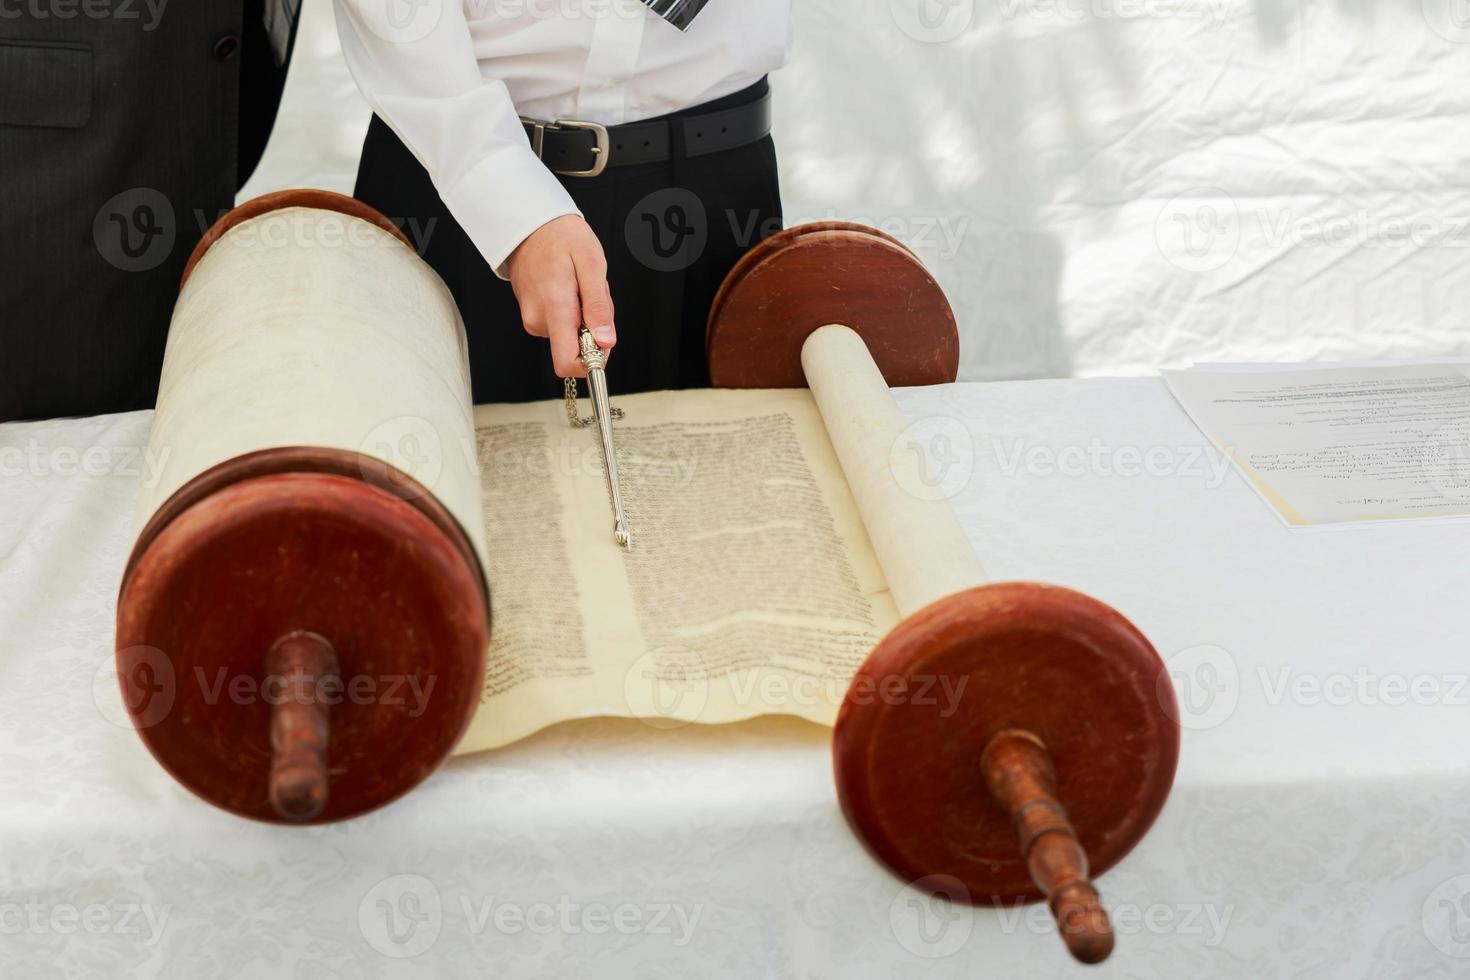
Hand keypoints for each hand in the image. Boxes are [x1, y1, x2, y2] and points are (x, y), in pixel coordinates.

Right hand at [505, 215, 615, 377]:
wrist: (529, 224)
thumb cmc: (562, 238)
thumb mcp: (591, 265)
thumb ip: (598, 307)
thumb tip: (606, 342)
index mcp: (555, 310)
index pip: (566, 363)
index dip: (590, 363)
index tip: (602, 341)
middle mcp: (539, 320)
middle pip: (575, 348)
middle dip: (593, 328)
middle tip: (591, 293)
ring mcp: (532, 318)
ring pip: (570, 334)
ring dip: (584, 315)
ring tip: (579, 283)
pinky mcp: (532, 314)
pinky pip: (560, 323)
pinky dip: (572, 309)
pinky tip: (569, 285)